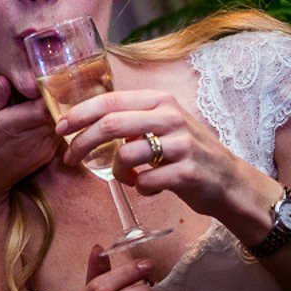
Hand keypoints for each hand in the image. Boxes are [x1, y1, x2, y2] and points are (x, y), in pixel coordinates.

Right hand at [0, 76, 58, 210]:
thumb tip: (4, 79)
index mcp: (9, 127)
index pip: (44, 102)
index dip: (46, 84)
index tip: (39, 70)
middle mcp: (32, 138)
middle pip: (58, 107)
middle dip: (54, 89)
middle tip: (43, 74)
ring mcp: (43, 148)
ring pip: (62, 116)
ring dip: (56, 102)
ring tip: (42, 89)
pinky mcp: (47, 153)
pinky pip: (59, 128)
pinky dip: (55, 116)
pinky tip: (39, 108)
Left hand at [57, 89, 247, 214]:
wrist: (230, 182)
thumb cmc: (189, 153)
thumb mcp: (163, 125)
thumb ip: (132, 119)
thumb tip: (88, 122)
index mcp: (160, 101)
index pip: (109, 101)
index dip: (79, 115)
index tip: (60, 129)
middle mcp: (170, 117)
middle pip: (110, 125)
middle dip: (82, 143)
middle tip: (70, 159)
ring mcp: (181, 144)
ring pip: (125, 155)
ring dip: (117, 173)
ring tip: (127, 178)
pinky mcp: (187, 172)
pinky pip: (146, 182)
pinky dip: (140, 189)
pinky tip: (149, 188)